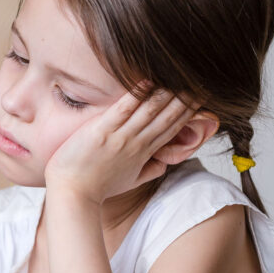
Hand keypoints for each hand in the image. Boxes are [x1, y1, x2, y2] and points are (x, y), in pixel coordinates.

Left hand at [44, 87, 198, 203]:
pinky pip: (123, 109)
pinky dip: (135, 95)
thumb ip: (149, 170)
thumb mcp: (129, 181)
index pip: (171, 129)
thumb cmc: (97, 187)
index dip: (188, 112)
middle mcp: (136, 143)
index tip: (200, 98)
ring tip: (181, 77)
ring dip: (166, 93)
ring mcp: (120, 137)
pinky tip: (148, 82)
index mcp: (144, 153)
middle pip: (167, 117)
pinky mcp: (101, 131)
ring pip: (149, 111)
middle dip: (185, 99)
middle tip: (200, 82)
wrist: (73, 194)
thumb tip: (164, 164)